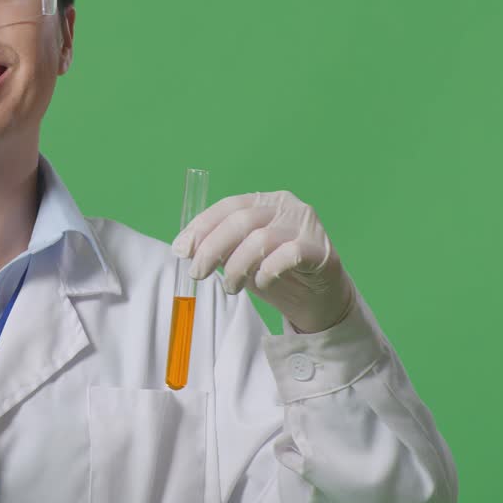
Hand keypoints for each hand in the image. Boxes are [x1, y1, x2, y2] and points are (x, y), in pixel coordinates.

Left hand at [170, 190, 354, 332]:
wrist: (318, 300)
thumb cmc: (276, 275)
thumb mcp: (240, 258)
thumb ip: (219, 248)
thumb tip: (186, 248)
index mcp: (264, 201)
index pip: (228, 206)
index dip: (201, 227)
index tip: (181, 249)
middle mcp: (286, 206)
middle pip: (241, 220)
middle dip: (212, 248)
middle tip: (197, 273)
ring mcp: (306, 225)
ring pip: (261, 239)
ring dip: (236, 267)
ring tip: (231, 288)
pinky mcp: (322, 250)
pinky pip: (288, 255)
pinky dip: (267, 271)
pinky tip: (262, 282)